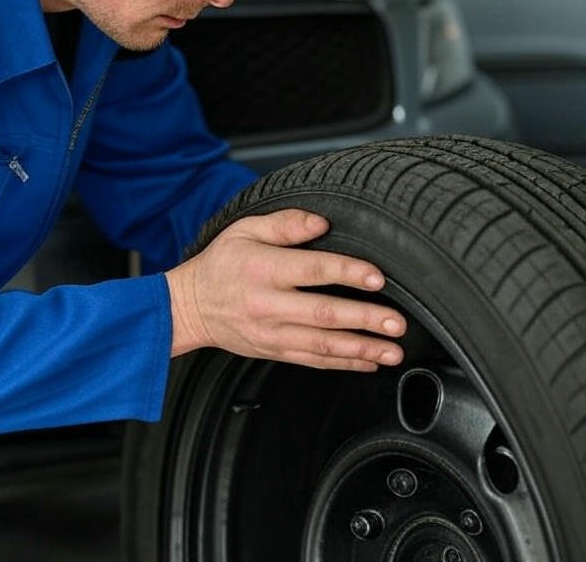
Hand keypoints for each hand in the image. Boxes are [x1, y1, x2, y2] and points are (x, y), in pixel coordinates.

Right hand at [166, 208, 405, 370]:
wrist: (189, 307)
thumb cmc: (221, 264)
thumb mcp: (244, 230)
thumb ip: (284, 224)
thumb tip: (321, 222)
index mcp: (263, 269)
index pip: (312, 270)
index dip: (347, 272)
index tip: (377, 278)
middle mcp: (267, 304)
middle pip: (323, 314)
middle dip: (364, 320)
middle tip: (396, 323)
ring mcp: (271, 333)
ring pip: (322, 344)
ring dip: (362, 349)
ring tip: (392, 351)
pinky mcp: (273, 351)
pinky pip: (313, 361)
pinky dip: (343, 364)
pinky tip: (368, 363)